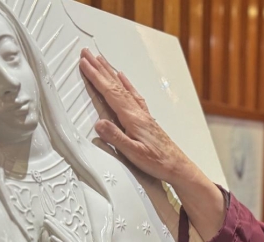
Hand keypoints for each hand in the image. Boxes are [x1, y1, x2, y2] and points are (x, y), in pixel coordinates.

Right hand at [78, 49, 226, 239]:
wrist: (178, 166)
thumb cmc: (158, 162)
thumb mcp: (133, 154)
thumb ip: (116, 138)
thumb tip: (99, 123)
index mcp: (133, 118)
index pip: (111, 92)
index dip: (96, 77)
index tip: (85, 63)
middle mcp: (138, 112)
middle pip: (116, 84)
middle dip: (100, 68)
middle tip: (87, 53)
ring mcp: (143, 113)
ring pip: (123, 86)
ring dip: (110, 72)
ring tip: (101, 60)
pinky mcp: (146, 118)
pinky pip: (133, 93)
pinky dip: (126, 83)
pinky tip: (122, 78)